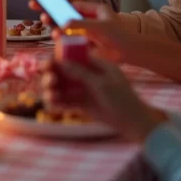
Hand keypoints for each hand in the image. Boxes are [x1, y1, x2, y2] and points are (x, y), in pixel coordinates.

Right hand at [32, 1, 130, 61]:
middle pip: (65, 14)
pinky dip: (61, 38)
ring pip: (65, 27)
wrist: (129, 53)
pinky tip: (56, 37)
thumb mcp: (100, 26)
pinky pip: (68, 40)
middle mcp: (87, 19)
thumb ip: (81, 24)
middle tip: (37, 9)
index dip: (59, 2)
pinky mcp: (82, 44)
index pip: (72, 4)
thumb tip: (63, 23)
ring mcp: (84, 32)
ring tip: (48, 26)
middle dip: (51, 12)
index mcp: (93, 10)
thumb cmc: (119, 35)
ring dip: (55, 26)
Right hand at [41, 56, 165, 141]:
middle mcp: (88, 76)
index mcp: (96, 65)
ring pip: (64, 88)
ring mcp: (86, 90)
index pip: (74, 57)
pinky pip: (67, 101)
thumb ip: (81, 72)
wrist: (133, 123)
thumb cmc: (121, 99)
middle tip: (49, 81)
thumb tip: (61, 62)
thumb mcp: (102, 84)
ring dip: (54, 90)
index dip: (59, 59)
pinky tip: (51, 105)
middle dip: (53, 76)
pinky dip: (59, 102)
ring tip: (50, 96)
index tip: (46, 64)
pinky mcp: (84, 104)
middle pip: (65, 72)